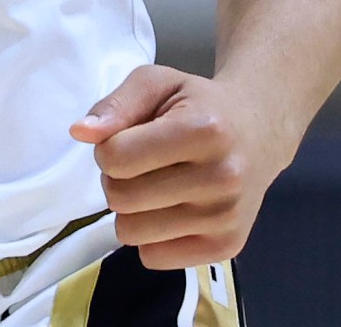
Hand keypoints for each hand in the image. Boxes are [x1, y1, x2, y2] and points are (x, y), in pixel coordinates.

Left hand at [72, 64, 289, 268]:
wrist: (259, 132)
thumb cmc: (199, 104)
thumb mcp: (157, 83)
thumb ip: (115, 104)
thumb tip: (80, 132)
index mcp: (203, 130)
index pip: (116, 158)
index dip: (108, 147)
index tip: (127, 138)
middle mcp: (221, 178)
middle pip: (120, 198)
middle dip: (117, 179)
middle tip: (141, 163)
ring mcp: (227, 218)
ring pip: (131, 233)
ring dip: (131, 210)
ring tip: (156, 185)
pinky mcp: (227, 247)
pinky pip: (153, 257)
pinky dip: (151, 236)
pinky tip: (172, 208)